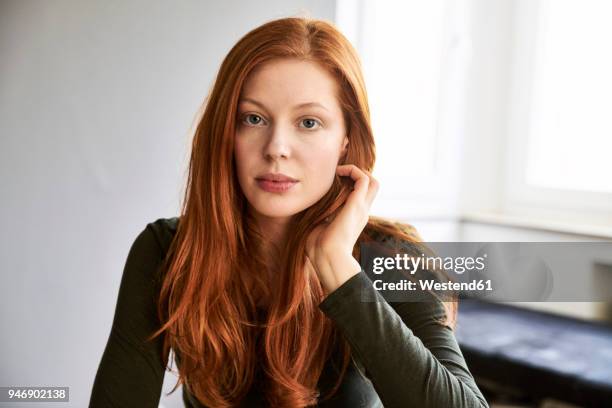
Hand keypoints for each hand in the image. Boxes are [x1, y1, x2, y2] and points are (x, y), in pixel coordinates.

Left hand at [305, 164, 378, 293]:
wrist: (327, 258)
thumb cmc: (318, 249)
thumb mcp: (319, 227)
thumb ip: (318, 216)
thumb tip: (306, 207)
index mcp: (353, 218)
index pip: (361, 197)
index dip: (351, 184)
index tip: (334, 181)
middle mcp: (361, 212)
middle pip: (373, 188)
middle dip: (359, 175)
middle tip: (340, 175)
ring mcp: (361, 208)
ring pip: (373, 181)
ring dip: (357, 172)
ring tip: (340, 172)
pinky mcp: (356, 205)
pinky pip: (364, 179)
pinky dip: (353, 171)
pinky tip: (338, 173)